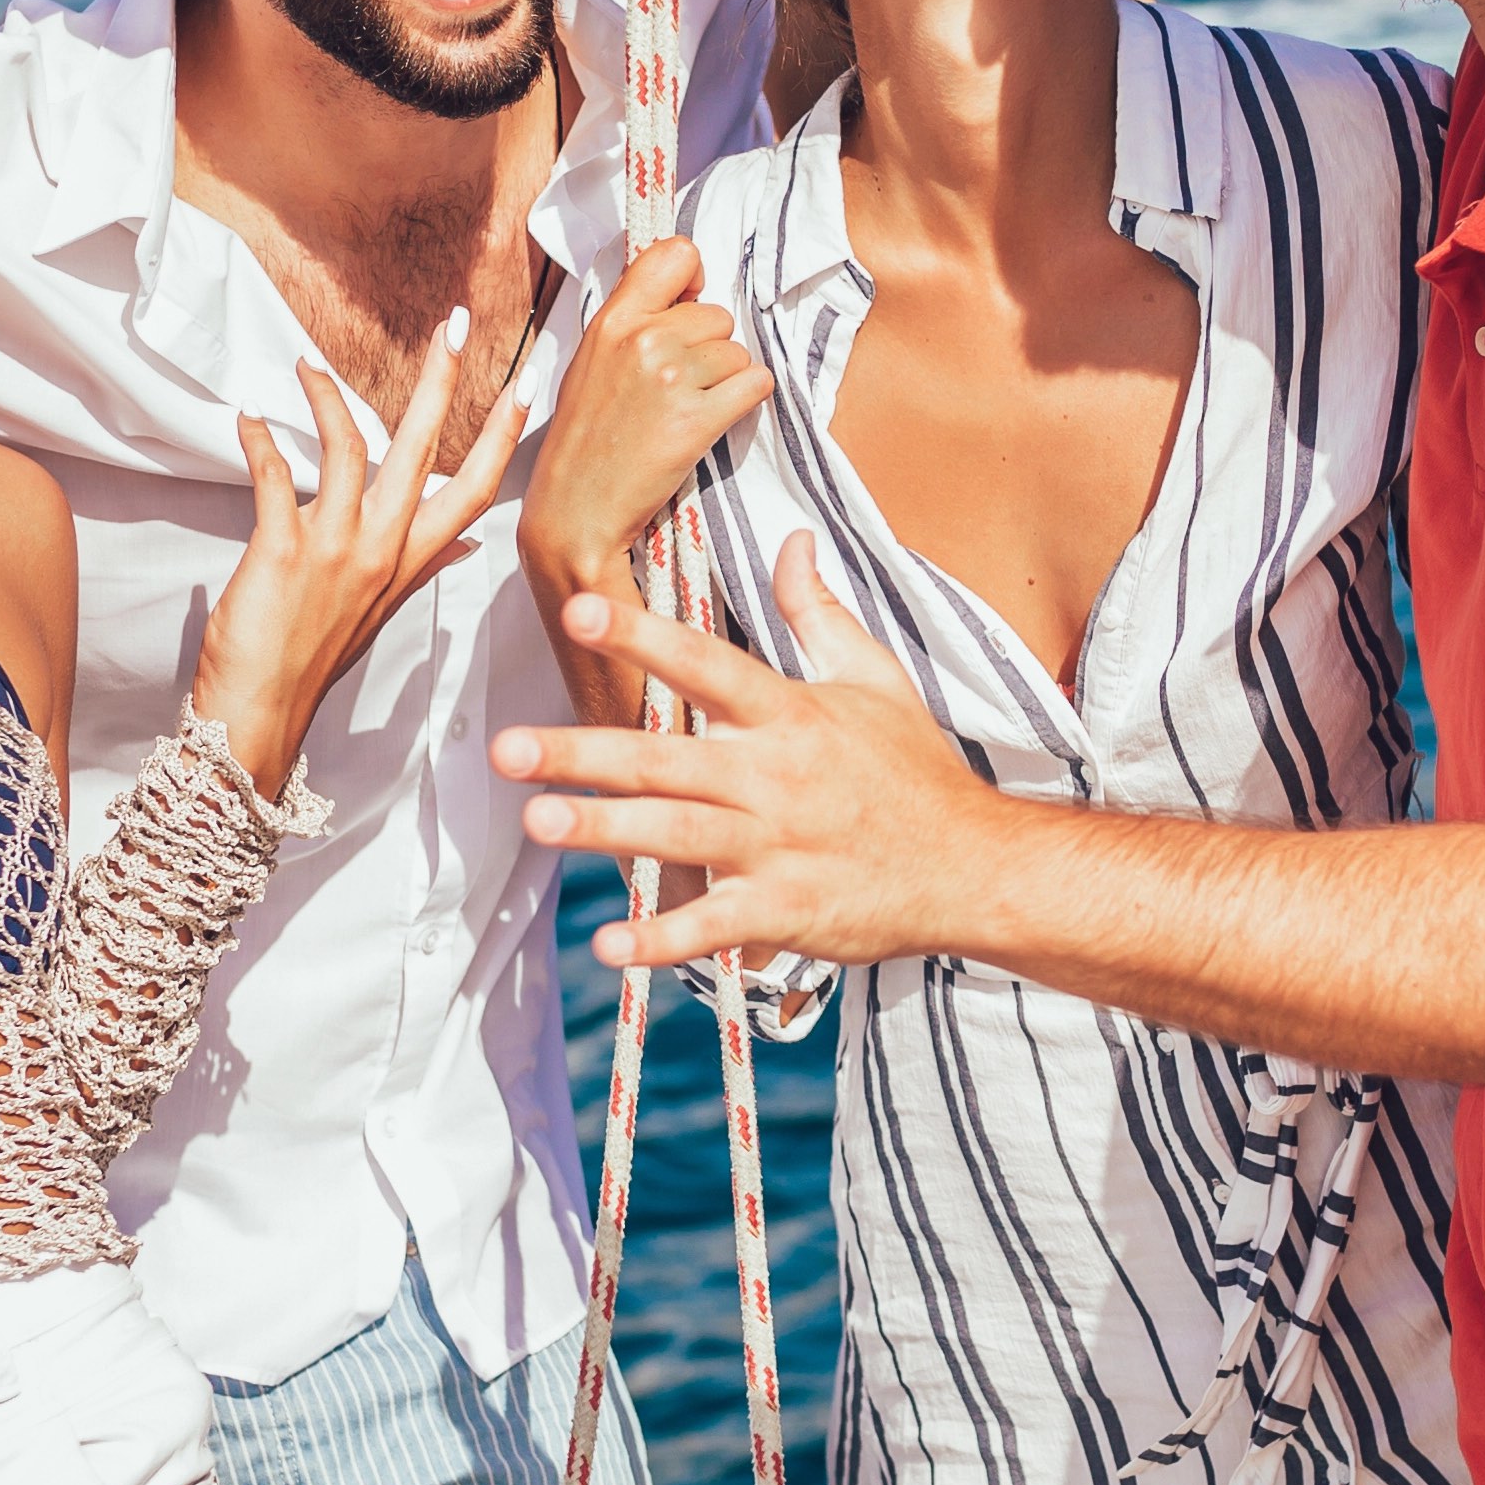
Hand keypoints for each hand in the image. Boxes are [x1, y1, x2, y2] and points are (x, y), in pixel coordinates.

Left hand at [186, 316, 533, 791]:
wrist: (260, 713)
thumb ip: (422, 566)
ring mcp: (338, 549)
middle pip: (426, 452)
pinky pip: (275, 475)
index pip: (474, 492)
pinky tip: (250, 419)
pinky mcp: (286, 549)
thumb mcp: (381, 610)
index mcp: (409, 563)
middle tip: (453, 326)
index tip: (523, 388)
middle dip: (442, 382)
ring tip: (308, 367)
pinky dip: (260, 439)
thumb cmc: (309, 661)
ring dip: (327, 396)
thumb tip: (464, 542)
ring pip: (351, 449)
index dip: (501, 437)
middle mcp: (383, 551)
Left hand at [490, 534, 1007, 969]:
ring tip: (536, 822)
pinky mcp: (788, 911)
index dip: (642, 637)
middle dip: (582, 752)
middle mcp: (776, 777)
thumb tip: (791, 541)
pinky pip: (714, 926)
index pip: (706, 665)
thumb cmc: (918, 773)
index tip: (578, 608)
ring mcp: (780, 848)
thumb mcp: (877, 679)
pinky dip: (662, 939)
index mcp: (791, 715)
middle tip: (506, 748)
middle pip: (667, 760)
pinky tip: (609, 944)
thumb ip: (818, 613)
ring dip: (605, 830)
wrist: (977, 867)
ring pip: (677, 835)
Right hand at [516, 237, 774, 624]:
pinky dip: (746, 402)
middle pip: (717, 315)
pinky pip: (756, 384)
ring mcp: (669, 377)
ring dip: (726, 381)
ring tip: (688, 411)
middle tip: (678, 387)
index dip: (694, 278)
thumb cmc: (585, 442)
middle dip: (710, 349)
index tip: (690, 303)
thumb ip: (634, 323)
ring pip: (738, 353)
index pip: (675, 254)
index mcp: (611, 321)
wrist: (576, 513)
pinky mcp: (697, 419)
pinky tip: (714, 421)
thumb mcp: (592, 364)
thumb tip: (690, 292)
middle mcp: (641, 339)